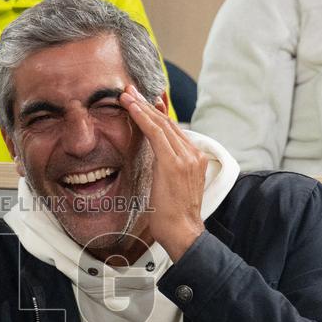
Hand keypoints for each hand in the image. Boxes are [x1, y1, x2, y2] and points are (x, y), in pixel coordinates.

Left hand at [119, 84, 207, 260]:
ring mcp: (186, 157)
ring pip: (161, 124)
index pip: (173, 130)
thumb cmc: (174, 215)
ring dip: (142, 107)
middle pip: (168, 122)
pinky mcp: (174, 162)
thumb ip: (167, 168)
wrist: (183, 231)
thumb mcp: (172, 186)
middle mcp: (193, 153)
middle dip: (148, 104)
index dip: (157, 113)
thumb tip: (155, 160)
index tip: (144, 101)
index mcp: (194, 158)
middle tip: (131, 90)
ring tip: (126, 94)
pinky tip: (131, 107)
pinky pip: (156, 132)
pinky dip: (142, 117)